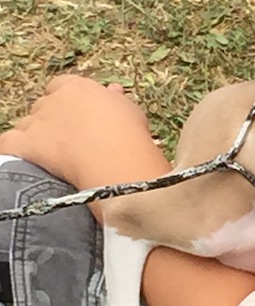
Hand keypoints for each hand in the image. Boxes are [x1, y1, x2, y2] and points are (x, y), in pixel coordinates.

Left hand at [0, 75, 166, 187]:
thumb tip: (114, 91)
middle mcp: (53, 100)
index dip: (69, 100)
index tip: (81, 115)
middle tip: (72, 140)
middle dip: (53, 120)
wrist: (117, 159)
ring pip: (27, 125)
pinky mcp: (28, 145)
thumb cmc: (129, 134)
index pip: (63, 86)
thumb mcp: (130, 111)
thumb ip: (116, 100)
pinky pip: (9, 143)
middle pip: (44, 106)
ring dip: (35, 137)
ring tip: (54, 156)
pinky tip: (24, 158)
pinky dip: (12, 149)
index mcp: (77, 88)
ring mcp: (38, 122)